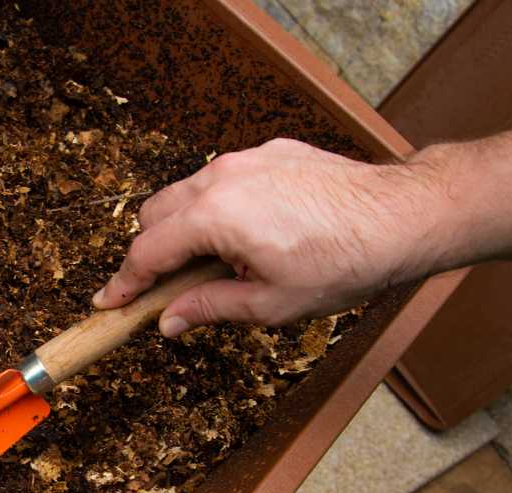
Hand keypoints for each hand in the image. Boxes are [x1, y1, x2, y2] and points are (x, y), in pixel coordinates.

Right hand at [92, 138, 448, 334]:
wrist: (403, 217)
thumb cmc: (344, 262)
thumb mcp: (269, 304)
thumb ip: (209, 308)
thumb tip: (169, 321)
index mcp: (214, 216)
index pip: (147, 252)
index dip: (124, 283)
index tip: (108, 302)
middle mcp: (222, 178)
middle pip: (154, 215)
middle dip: (149, 253)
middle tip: (162, 290)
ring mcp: (246, 160)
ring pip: (186, 193)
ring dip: (182, 229)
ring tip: (212, 266)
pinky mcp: (271, 153)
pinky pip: (222, 180)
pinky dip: (216, 208)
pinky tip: (246, 237)